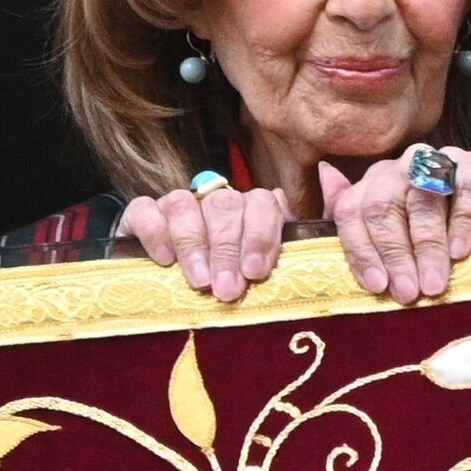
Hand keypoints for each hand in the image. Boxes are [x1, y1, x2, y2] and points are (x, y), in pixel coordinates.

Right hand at [119, 185, 295, 302]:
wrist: (166, 292)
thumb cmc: (228, 283)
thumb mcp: (264, 271)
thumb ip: (296, 235)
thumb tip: (330, 178)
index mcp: (250, 211)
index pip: (262, 203)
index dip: (261, 235)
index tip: (256, 272)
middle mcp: (216, 202)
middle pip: (225, 206)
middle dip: (228, 249)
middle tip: (227, 288)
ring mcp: (178, 206)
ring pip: (186, 204)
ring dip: (195, 245)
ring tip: (200, 281)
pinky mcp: (140, 215)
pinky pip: (145, 210)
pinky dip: (155, 232)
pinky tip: (164, 260)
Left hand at [320, 144, 470, 303]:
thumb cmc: (444, 233)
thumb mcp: (399, 235)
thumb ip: (358, 219)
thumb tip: (325, 176)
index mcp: (377, 182)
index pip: (352, 209)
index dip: (361, 250)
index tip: (377, 286)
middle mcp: (405, 165)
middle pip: (384, 205)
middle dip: (394, 254)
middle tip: (408, 293)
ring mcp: (444, 160)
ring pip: (422, 199)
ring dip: (427, 246)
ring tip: (434, 284)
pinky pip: (466, 190)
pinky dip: (462, 223)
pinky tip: (461, 252)